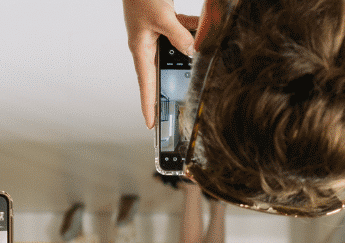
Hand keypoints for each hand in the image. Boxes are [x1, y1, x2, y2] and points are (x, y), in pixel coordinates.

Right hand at [122, 0, 196, 128]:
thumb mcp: (162, 17)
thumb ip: (178, 35)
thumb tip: (191, 51)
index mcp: (140, 49)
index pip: (145, 84)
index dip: (148, 106)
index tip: (151, 124)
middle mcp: (147, 44)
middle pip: (162, 70)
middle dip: (173, 82)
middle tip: (180, 101)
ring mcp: (156, 32)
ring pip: (176, 47)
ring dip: (188, 48)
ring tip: (200, 55)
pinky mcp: (164, 20)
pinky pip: (181, 29)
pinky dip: (192, 27)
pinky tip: (203, 26)